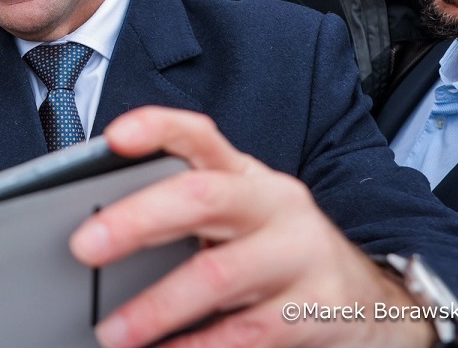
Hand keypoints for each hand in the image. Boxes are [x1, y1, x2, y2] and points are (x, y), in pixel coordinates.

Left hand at [68, 107, 435, 347]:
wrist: (372, 300)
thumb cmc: (277, 248)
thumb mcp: (240, 216)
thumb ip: (184, 208)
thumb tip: (97, 223)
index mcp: (246, 175)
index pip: (200, 136)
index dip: (159, 129)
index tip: (115, 137)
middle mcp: (274, 205)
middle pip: (203, 197)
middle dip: (138, 220)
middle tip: (84, 246)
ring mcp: (299, 256)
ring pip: (218, 274)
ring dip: (156, 307)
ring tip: (112, 330)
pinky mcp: (316, 311)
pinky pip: (245, 334)